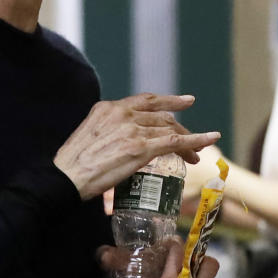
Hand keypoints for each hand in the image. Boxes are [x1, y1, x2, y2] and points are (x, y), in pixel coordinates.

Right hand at [54, 93, 220, 199]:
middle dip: (180, 126)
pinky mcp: (141, 148)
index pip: (144, 101)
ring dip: (188, 140)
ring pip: (170, 128)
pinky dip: (196, 139)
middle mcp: (122, 113)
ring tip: (197, 153)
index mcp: (108, 108)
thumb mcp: (89, 137)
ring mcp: (133, 129)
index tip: (184, 102)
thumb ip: (107, 134)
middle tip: (193, 138)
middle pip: (161, 115)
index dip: (167, 101)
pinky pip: (175, 141)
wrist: (66, 177)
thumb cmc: (72, 165)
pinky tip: (211, 139)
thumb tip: (117, 148)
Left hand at [96, 241, 218, 277]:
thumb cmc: (140, 262)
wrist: (148, 274)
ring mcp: (200, 274)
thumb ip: (115, 257)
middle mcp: (191, 256)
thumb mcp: (127, 260)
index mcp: (173, 245)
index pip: (179, 253)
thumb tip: (104, 256)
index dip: (172, 274)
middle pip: (209, 266)